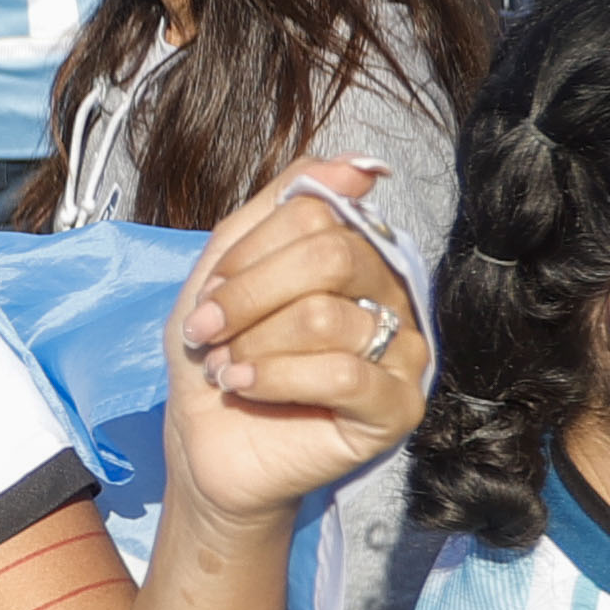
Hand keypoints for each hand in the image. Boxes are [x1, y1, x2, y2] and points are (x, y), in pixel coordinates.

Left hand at [152, 161, 427, 528]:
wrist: (208, 445)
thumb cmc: (221, 357)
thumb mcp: (226, 266)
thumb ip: (282, 205)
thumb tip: (361, 164)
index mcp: (357, 254)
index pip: (315, 211)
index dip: (248, 253)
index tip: (209, 296)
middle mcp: (390, 294)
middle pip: (329, 254)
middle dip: (248, 296)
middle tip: (209, 333)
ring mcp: (402, 352)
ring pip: (325, 316)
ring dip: (253, 345)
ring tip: (228, 369)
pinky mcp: (398, 408)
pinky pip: (344, 374)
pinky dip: (278, 378)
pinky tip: (246, 388)